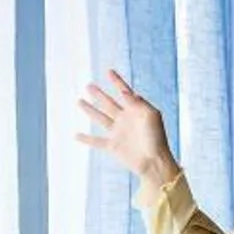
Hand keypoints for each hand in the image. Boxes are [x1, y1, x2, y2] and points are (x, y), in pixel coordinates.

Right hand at [73, 69, 180, 187]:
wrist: (154, 162)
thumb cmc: (157, 138)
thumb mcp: (151, 115)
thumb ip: (137, 102)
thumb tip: (125, 92)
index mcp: (135, 110)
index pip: (124, 92)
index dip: (117, 81)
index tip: (109, 71)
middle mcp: (125, 120)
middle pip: (109, 103)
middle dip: (99, 94)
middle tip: (89, 86)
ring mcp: (118, 133)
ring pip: (100, 118)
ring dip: (89, 110)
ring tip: (79, 101)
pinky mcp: (113, 146)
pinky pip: (96, 142)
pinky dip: (86, 139)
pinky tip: (76, 135)